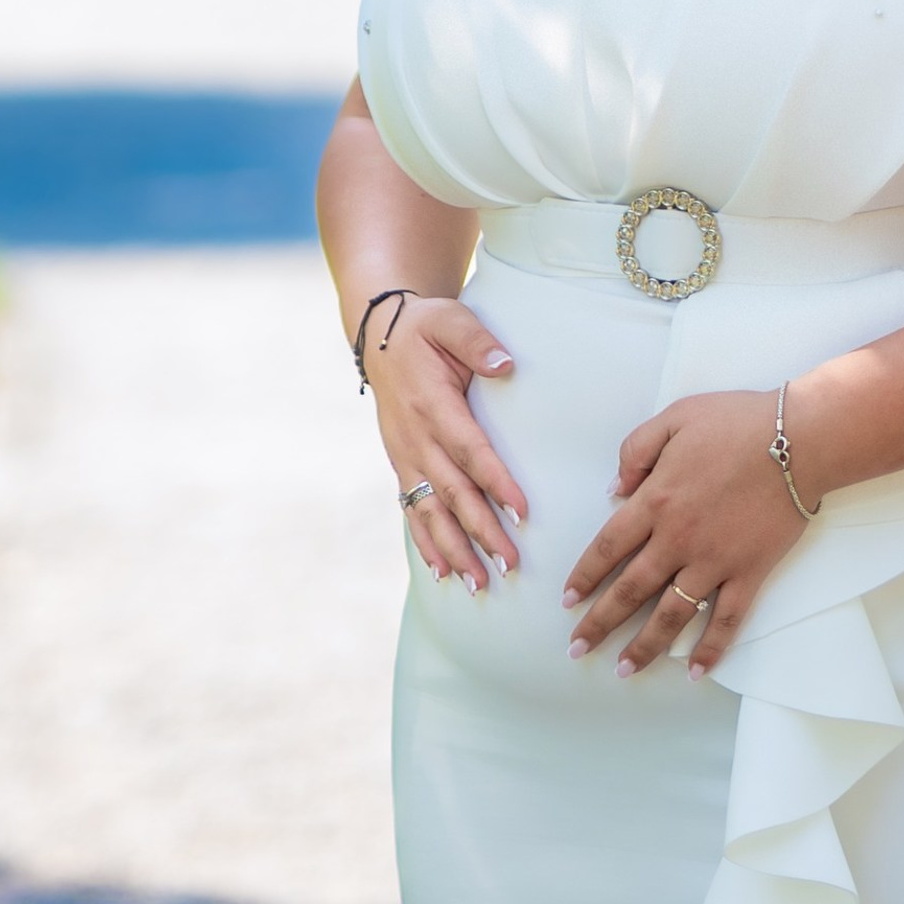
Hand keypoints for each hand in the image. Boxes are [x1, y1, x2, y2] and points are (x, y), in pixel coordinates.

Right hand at [365, 294, 525, 590]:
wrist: (380, 335)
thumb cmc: (425, 327)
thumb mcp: (450, 320)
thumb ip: (477, 341)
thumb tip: (506, 365)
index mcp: (432, 402)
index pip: (469, 448)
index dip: (494, 481)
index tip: (522, 512)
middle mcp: (414, 435)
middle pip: (451, 490)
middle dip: (480, 530)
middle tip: (511, 564)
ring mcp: (404, 453)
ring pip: (429, 508)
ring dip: (454, 547)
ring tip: (479, 583)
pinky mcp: (400, 463)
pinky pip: (411, 507)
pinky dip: (426, 541)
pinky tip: (442, 572)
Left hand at [563, 390, 807, 676]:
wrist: (799, 439)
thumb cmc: (734, 422)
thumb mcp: (670, 421)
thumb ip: (633, 453)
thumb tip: (613, 490)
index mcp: (654, 502)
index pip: (607, 548)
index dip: (584, 577)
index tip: (568, 601)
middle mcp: (678, 539)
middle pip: (630, 590)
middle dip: (600, 623)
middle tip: (578, 649)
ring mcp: (715, 561)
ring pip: (672, 614)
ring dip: (645, 645)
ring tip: (624, 670)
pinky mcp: (751, 573)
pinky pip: (727, 619)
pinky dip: (711, 648)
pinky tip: (695, 671)